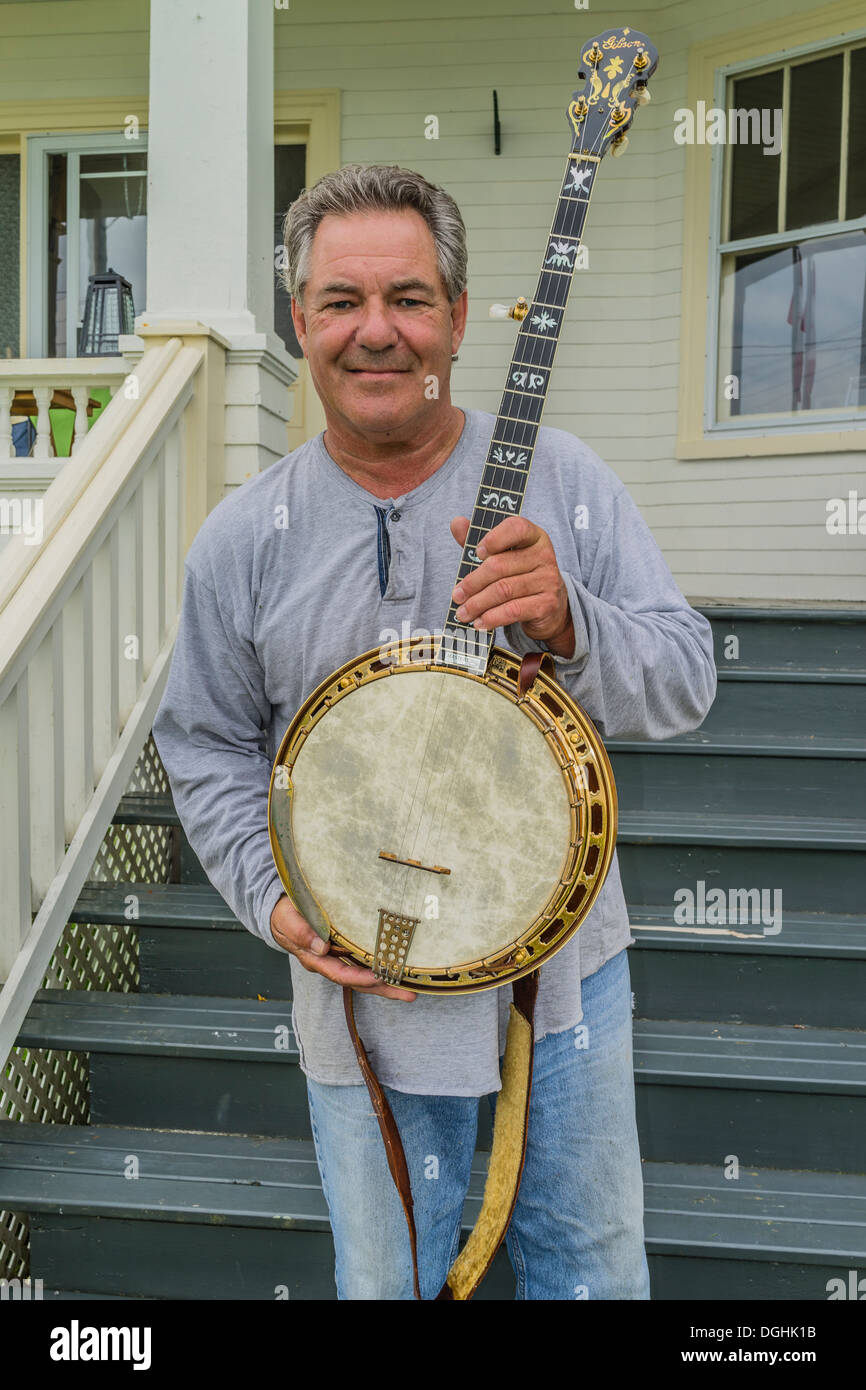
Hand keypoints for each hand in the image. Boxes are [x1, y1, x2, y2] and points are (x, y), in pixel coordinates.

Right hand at [270, 894, 415, 1000]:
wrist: (281, 911)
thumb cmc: (284, 916)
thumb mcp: (287, 920)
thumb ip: (301, 932)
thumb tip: (321, 947)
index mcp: (315, 960)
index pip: (340, 974)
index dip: (360, 977)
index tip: (379, 978)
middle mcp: (330, 963)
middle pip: (358, 981)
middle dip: (383, 988)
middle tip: (409, 994)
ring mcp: (338, 958)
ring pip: (365, 975)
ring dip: (387, 983)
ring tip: (410, 989)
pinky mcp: (345, 949)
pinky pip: (365, 962)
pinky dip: (381, 967)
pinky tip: (398, 969)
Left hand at [449, 515, 574, 656]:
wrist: (551, 608)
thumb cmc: (521, 576)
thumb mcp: (503, 557)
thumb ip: (481, 542)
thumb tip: (456, 523)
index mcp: (533, 537)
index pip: (516, 528)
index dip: (494, 538)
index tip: (477, 552)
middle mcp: (544, 555)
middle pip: (500, 566)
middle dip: (473, 583)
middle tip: (457, 595)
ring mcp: (548, 580)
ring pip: (503, 591)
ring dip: (478, 604)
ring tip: (463, 613)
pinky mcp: (547, 604)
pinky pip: (513, 610)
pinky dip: (492, 618)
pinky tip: (480, 622)